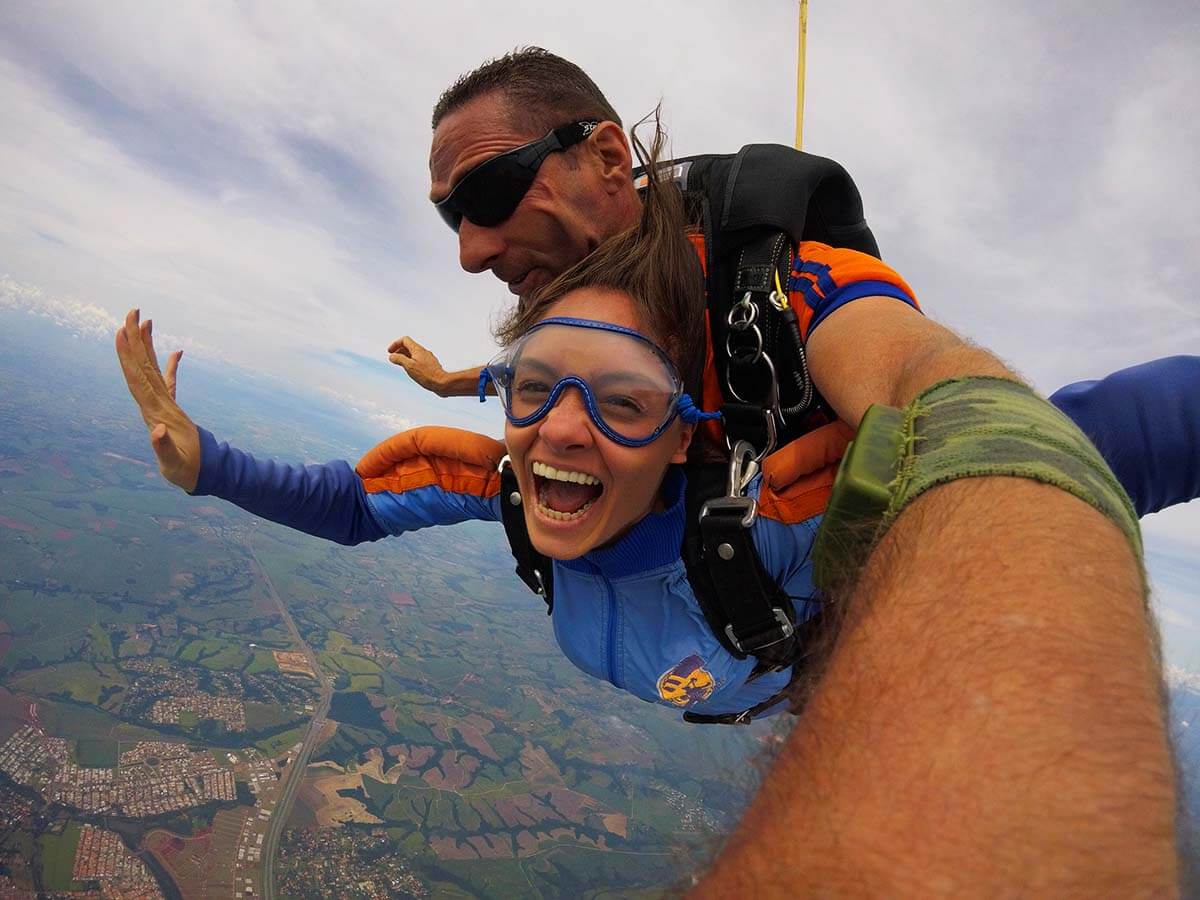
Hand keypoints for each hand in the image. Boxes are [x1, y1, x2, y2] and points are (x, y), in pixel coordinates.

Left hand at [114, 309, 200, 491]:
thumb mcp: (175, 463)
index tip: (122, 331)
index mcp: (154, 411)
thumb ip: (163, 448)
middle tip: (132, 313)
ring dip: (146, 346)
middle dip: (133, 339)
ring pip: (150, 369)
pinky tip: (176, 351)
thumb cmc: (185, 470)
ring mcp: (162, 404)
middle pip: (139, 366)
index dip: (128, 354)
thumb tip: (156, 430)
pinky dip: (170, 365)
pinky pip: (170, 380)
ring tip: (145, 322)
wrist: (193, 476)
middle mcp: (153, 403)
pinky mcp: (172, 408)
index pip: (137, 376)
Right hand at [388, 335, 447, 395]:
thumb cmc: (426, 375)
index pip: (405, 340)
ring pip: (414, 354)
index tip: (390, 352)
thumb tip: (392, 356)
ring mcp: (428, 359)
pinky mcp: (431, 366)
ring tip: (401, 364)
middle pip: (409, 346)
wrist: (441, 383)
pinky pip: (419, 360)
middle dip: (399, 351)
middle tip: (394, 358)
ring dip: (405, 357)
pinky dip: (412, 362)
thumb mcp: (409, 366)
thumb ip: (399, 359)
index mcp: (418, 349)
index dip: (395, 344)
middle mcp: (424, 352)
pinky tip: (411, 370)